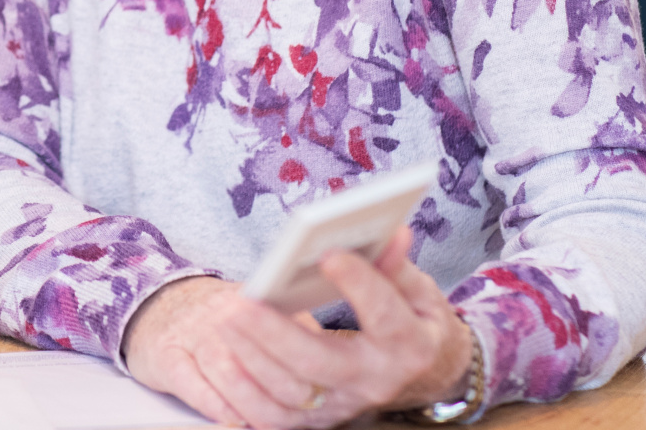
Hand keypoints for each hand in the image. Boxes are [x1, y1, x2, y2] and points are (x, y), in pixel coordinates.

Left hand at [123, 228, 474, 426]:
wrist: (420, 374)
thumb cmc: (413, 322)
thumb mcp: (419, 291)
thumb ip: (397, 264)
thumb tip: (392, 233)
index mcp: (408, 347)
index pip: (384, 317)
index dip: (360, 285)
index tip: (329, 255)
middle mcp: (374, 381)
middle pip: (321, 363)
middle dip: (277, 333)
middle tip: (243, 302)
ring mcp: (342, 404)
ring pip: (290, 393)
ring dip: (252, 357)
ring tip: (226, 319)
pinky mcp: (316, 418)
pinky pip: (273, 416)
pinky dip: (244, 390)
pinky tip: (227, 354)